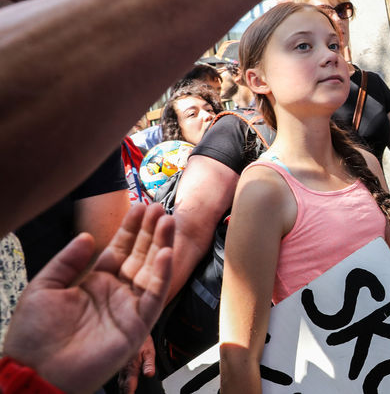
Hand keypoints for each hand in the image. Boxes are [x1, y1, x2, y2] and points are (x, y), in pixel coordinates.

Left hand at [4, 203, 173, 393]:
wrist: (36, 371)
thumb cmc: (34, 334)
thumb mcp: (44, 288)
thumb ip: (68, 261)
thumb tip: (87, 237)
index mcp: (95, 283)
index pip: (119, 249)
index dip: (130, 229)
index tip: (140, 206)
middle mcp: (116, 292)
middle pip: (139, 255)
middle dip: (151, 232)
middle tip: (161, 207)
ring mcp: (128, 308)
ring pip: (151, 271)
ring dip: (161, 245)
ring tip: (168, 221)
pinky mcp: (138, 325)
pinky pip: (154, 296)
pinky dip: (162, 275)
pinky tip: (165, 254)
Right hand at [118, 335, 155, 393]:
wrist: (134, 329)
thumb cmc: (143, 340)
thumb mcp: (149, 351)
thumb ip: (149, 364)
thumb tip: (149, 374)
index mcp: (131, 368)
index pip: (128, 386)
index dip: (129, 393)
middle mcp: (123, 370)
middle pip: (122, 387)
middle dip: (124, 393)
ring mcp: (119, 368)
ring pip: (118, 383)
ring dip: (121, 389)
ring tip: (125, 393)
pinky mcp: (118, 365)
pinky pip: (118, 377)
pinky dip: (120, 383)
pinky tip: (122, 385)